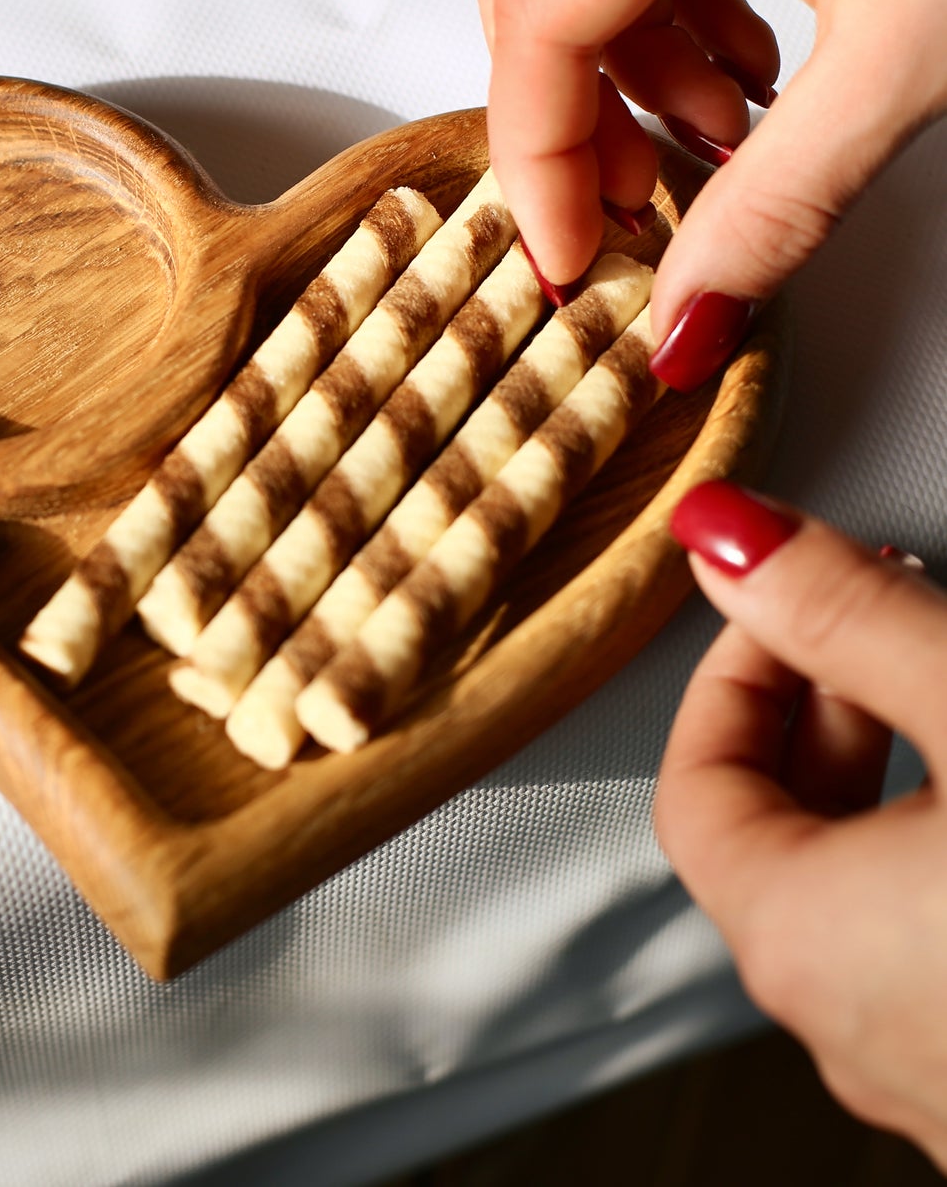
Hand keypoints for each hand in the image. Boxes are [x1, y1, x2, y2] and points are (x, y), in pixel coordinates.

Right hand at [460, 0, 946, 388]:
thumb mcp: (913, 61)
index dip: (539, 163)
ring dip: (614, 57)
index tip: (570, 251)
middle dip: (558, 105)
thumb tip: (682, 316)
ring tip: (713, 128)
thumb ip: (776, 207)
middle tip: (624, 194)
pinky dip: (660, 1)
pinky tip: (742, 57)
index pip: (539, 21)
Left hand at [657, 480, 946, 1165]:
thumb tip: (721, 534)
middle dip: (824, 708)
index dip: (736, 669)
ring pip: (869, 894)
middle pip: (776, 836)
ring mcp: (946, 1082)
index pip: (694, 783)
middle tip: (885, 620)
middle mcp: (854, 1032)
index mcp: (804, 941)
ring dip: (901, 774)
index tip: (792, 595)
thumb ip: (845, 619)